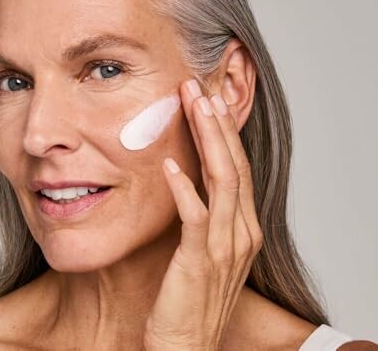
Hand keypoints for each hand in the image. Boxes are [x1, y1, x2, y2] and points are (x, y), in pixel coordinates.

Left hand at [142, 79, 263, 350]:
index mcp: (243, 225)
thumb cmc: (191, 295)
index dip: (224, 131)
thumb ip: (203, 212)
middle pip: (232, 164)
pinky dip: (184, 190)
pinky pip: (195, 218)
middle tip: (198, 88)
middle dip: (216, 123)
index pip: (236, 166)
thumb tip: (185, 176)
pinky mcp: (199, 262)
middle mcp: (241, 231)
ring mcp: (224, 246)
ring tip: (193, 107)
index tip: (209, 100)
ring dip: (207, 140)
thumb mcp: (205, 247)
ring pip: (222, 181)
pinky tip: (169, 166)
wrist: (186, 347)